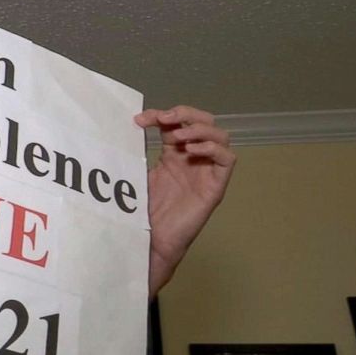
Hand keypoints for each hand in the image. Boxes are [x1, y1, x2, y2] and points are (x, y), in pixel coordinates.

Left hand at [134, 105, 234, 296]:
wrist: (152, 240)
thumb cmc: (146, 211)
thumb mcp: (140, 173)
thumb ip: (140, 151)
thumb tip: (128, 125)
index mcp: (175, 153)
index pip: (177, 122)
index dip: (162, 114)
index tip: (140, 119)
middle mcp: (194, 158)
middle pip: (205, 122)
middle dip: (186, 114)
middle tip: (164, 119)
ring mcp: (207, 171)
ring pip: (220, 136)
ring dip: (199, 129)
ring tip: (178, 137)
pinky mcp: (215, 187)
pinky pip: (227, 160)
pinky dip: (212, 148)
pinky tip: (192, 150)